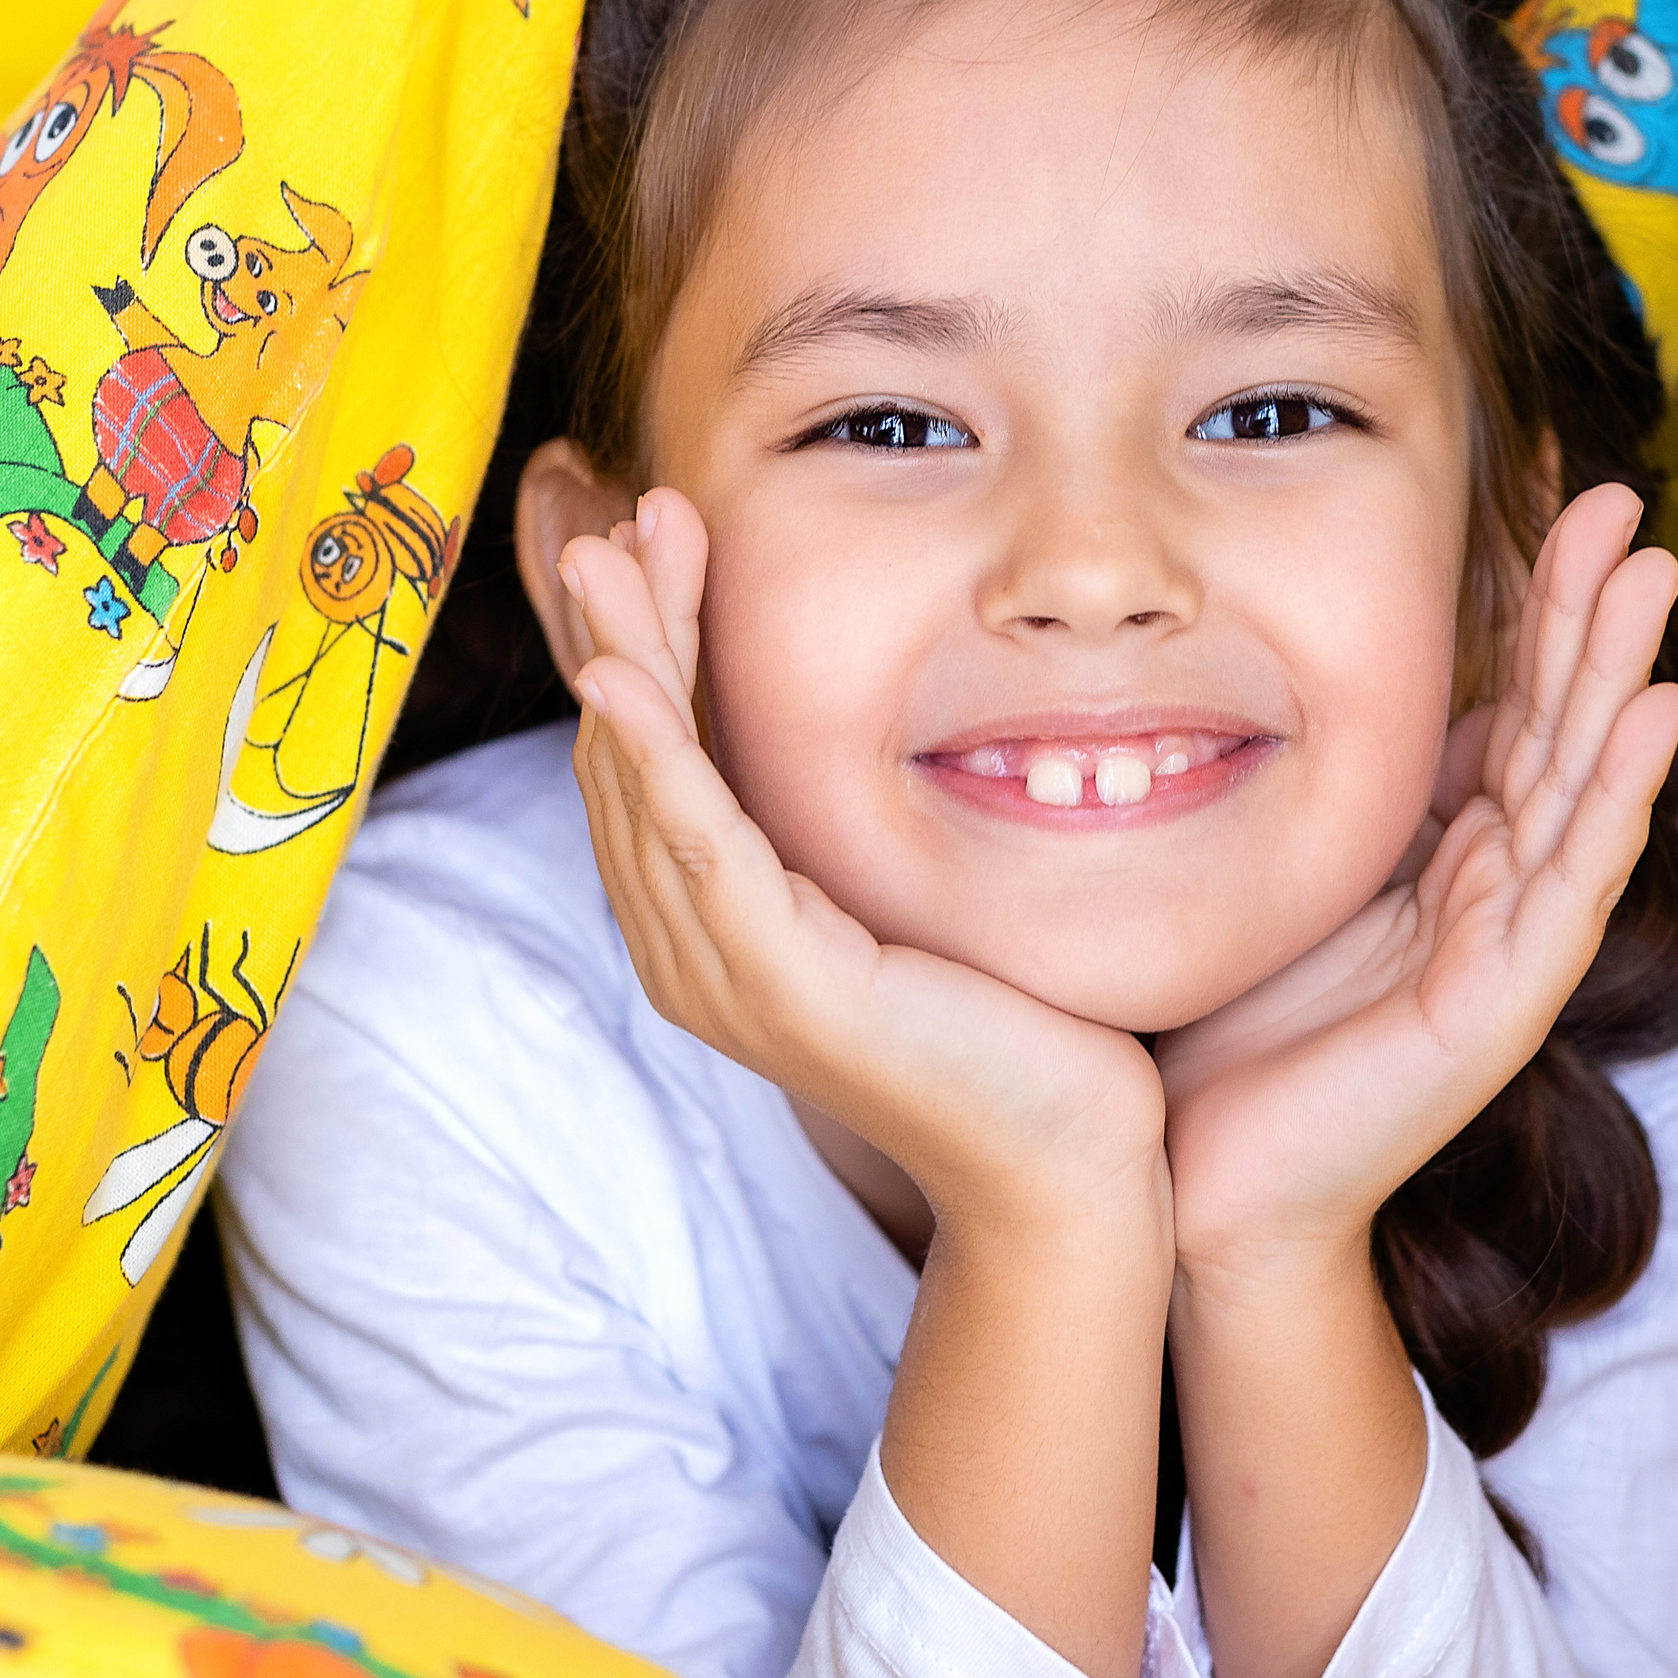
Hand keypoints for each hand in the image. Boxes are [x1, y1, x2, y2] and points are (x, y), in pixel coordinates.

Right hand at [564, 491, 1166, 1232]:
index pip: (657, 760)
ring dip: (622, 661)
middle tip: (625, 517)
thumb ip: (856, 828)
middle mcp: (694, 951)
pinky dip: (657, 758)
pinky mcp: (782, 987)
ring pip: (647, 788)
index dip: (649, 644)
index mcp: (717, 927)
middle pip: (631, 761)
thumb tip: (871, 722)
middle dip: (623, 631)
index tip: (662, 535)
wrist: (1067, 1160)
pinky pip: (701, 848)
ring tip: (609, 554)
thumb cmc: (1009, 1024)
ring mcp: (726, 975)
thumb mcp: (910, 895)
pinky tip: (627, 681)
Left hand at [1156, 482, 1677, 1280]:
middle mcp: (1494, 890)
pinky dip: (1613, 796)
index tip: (1564, 498)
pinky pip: (1570, 883)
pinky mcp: (1499, 1007)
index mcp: (1448, 853)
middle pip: (1559, 725)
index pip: (1514, 706)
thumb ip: (1348, 796)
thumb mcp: (1293, 873)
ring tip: (1652, 574)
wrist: (1206, 1185)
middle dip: (1593, 613)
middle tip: (1629, 501)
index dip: (1544, 609)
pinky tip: (1650, 719)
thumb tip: (1349, 684)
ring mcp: (1508, 948)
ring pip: (1578, 784)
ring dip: (1620, 676)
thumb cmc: (1240, 1034)